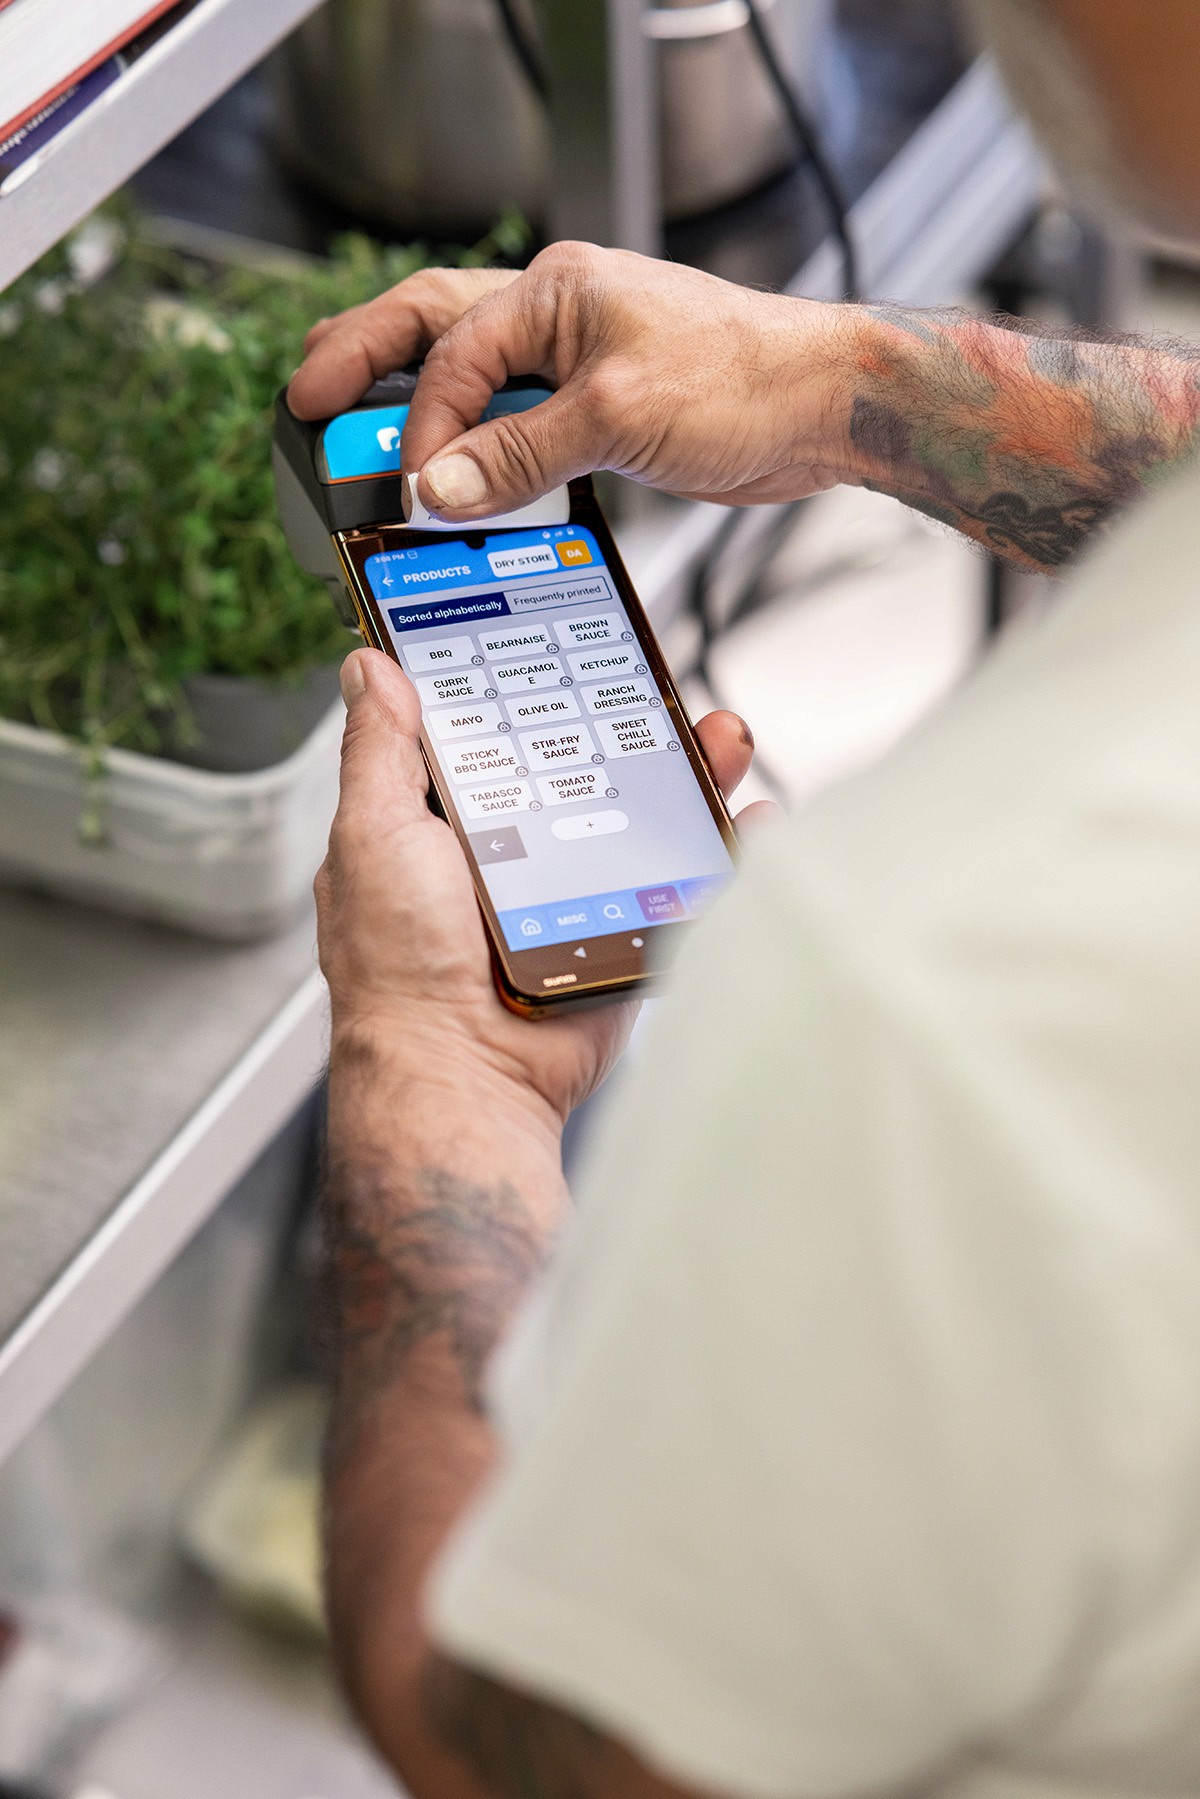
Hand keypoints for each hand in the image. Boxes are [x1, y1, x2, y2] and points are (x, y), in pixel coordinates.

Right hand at [288, 244, 864, 521]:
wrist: (820, 408)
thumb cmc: (742, 379)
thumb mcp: (617, 418)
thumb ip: (519, 454)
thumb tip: (434, 486)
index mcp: (553, 292)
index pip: (450, 353)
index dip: (419, 422)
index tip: (401, 482)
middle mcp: (558, 316)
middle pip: (432, 328)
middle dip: (364, 357)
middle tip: (305, 397)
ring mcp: (578, 362)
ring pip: (472, 376)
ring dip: (417, 403)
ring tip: (357, 424)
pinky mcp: (600, 410)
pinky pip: (518, 428)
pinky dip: (480, 452)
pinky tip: (457, 478)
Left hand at [316, 647, 774, 1125]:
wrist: (465, 1072)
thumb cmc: (402, 968)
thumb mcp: (373, 832)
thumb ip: (380, 749)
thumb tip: (372, 670)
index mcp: (447, 822)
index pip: (499, 733)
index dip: (534, 686)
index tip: (568, 639)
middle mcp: (514, 851)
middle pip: (588, 762)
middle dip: (631, 719)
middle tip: (656, 683)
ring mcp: (576, 890)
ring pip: (647, 814)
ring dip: (690, 770)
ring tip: (715, 738)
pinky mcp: (625, 929)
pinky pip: (686, 881)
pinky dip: (726, 849)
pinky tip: (746, 819)